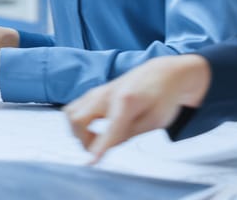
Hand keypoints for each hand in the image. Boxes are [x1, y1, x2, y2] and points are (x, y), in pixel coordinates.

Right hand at [63, 54, 210, 162]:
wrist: (164, 74)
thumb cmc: (163, 96)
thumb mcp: (154, 121)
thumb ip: (129, 134)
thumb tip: (107, 146)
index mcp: (127, 102)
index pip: (108, 131)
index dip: (98, 149)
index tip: (90, 163)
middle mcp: (107, 94)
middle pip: (77, 119)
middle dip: (83, 140)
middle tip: (98, 149)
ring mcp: (98, 91)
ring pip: (71, 112)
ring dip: (78, 131)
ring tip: (95, 138)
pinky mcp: (95, 92)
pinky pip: (76, 107)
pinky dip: (79, 122)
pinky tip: (94, 127)